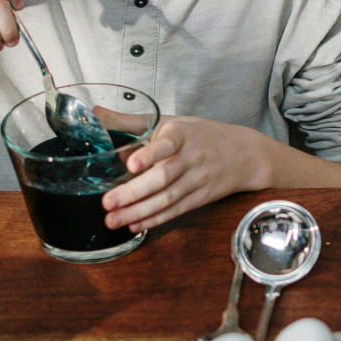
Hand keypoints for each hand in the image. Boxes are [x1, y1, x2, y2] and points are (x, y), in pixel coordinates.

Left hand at [101, 116, 272, 231]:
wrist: (244, 154)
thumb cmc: (201, 135)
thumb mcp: (170, 121)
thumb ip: (132, 121)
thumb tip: (95, 114)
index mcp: (182, 134)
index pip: (167, 144)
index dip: (150, 154)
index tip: (131, 164)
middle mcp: (191, 158)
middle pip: (163, 177)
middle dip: (134, 192)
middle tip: (107, 202)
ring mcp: (197, 180)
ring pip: (167, 198)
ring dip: (139, 211)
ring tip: (113, 220)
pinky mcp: (200, 197)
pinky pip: (176, 210)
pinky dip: (155, 220)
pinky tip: (135, 225)